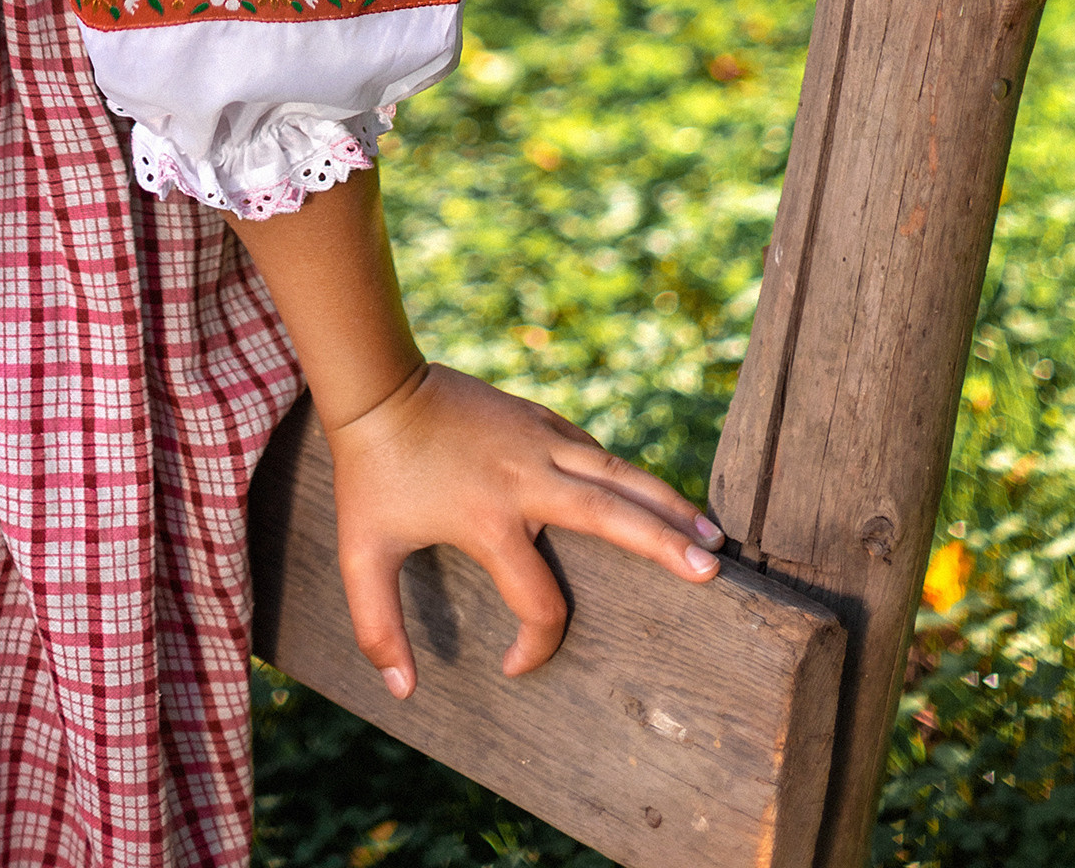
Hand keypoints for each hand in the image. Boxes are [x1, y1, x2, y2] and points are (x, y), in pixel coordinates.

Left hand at [325, 361, 720, 696]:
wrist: (378, 384)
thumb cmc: (370, 475)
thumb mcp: (362, 554)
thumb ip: (378, 626)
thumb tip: (403, 691)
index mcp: (489, 520)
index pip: (539, 599)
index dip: (536, 644)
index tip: (515, 666)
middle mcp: (526, 479)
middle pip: (611, 516)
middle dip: (664, 546)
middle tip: (711, 571)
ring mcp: (537, 441)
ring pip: (618, 474)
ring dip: (666, 504)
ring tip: (713, 535)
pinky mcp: (539, 417)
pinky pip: (593, 451)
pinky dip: (627, 476)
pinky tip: (651, 498)